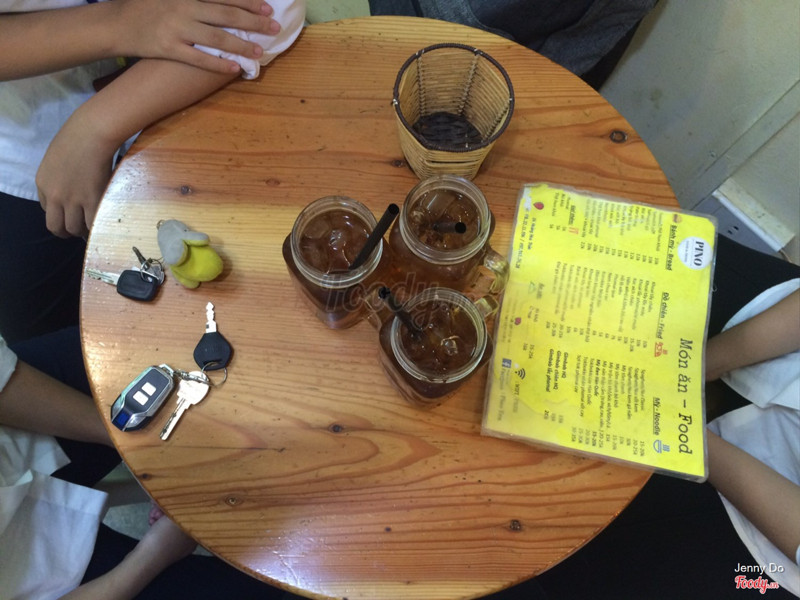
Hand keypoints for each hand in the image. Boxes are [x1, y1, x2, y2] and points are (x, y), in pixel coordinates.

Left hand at [36, 111, 114, 237]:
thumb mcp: (56, 158)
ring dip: (83, 231)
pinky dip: (96, 227)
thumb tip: (72, 187)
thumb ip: (58, 176)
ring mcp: (73, 200)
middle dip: (66, 231)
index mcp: (43, 183)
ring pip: (74, 228)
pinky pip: (92, 224)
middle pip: (56, 226)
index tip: (70, 213)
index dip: (59, 214)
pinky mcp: (92, 201)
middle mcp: (55, 196)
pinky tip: (103, 223)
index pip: (46, 210)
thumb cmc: (77, 137)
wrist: (91, 133)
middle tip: (79, 229)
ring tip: (93, 226)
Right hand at [113, 0, 282, 72]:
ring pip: (216, 38)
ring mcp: (177, 29)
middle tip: (273, 27)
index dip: (247, 1)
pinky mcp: (168, 49)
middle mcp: (184, 8)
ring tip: (259, 51)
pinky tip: (235, 68)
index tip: (267, 6)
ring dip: (241, 45)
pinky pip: (198, 59)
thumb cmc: (145, 5)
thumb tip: (220, 1)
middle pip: (226, 15)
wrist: (116, 23)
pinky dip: (218, 64)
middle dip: (253, 22)